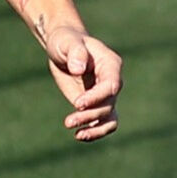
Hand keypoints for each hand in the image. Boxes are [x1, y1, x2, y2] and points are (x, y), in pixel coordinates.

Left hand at [43, 26, 122, 140]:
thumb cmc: (66, 41)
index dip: (97, 97)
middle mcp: (113, 82)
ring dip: (93, 127)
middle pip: (109, 104)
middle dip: (89, 115)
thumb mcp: (67, 42)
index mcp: (111, 65)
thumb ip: (76, 52)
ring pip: (109, 117)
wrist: (63, 48)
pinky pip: (103, 123)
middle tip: (68, 122)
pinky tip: (79, 136)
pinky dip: (95, 131)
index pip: (111, 85)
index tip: (77, 104)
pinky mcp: (96, 105)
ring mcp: (106, 95)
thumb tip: (79, 69)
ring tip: (76, 134)